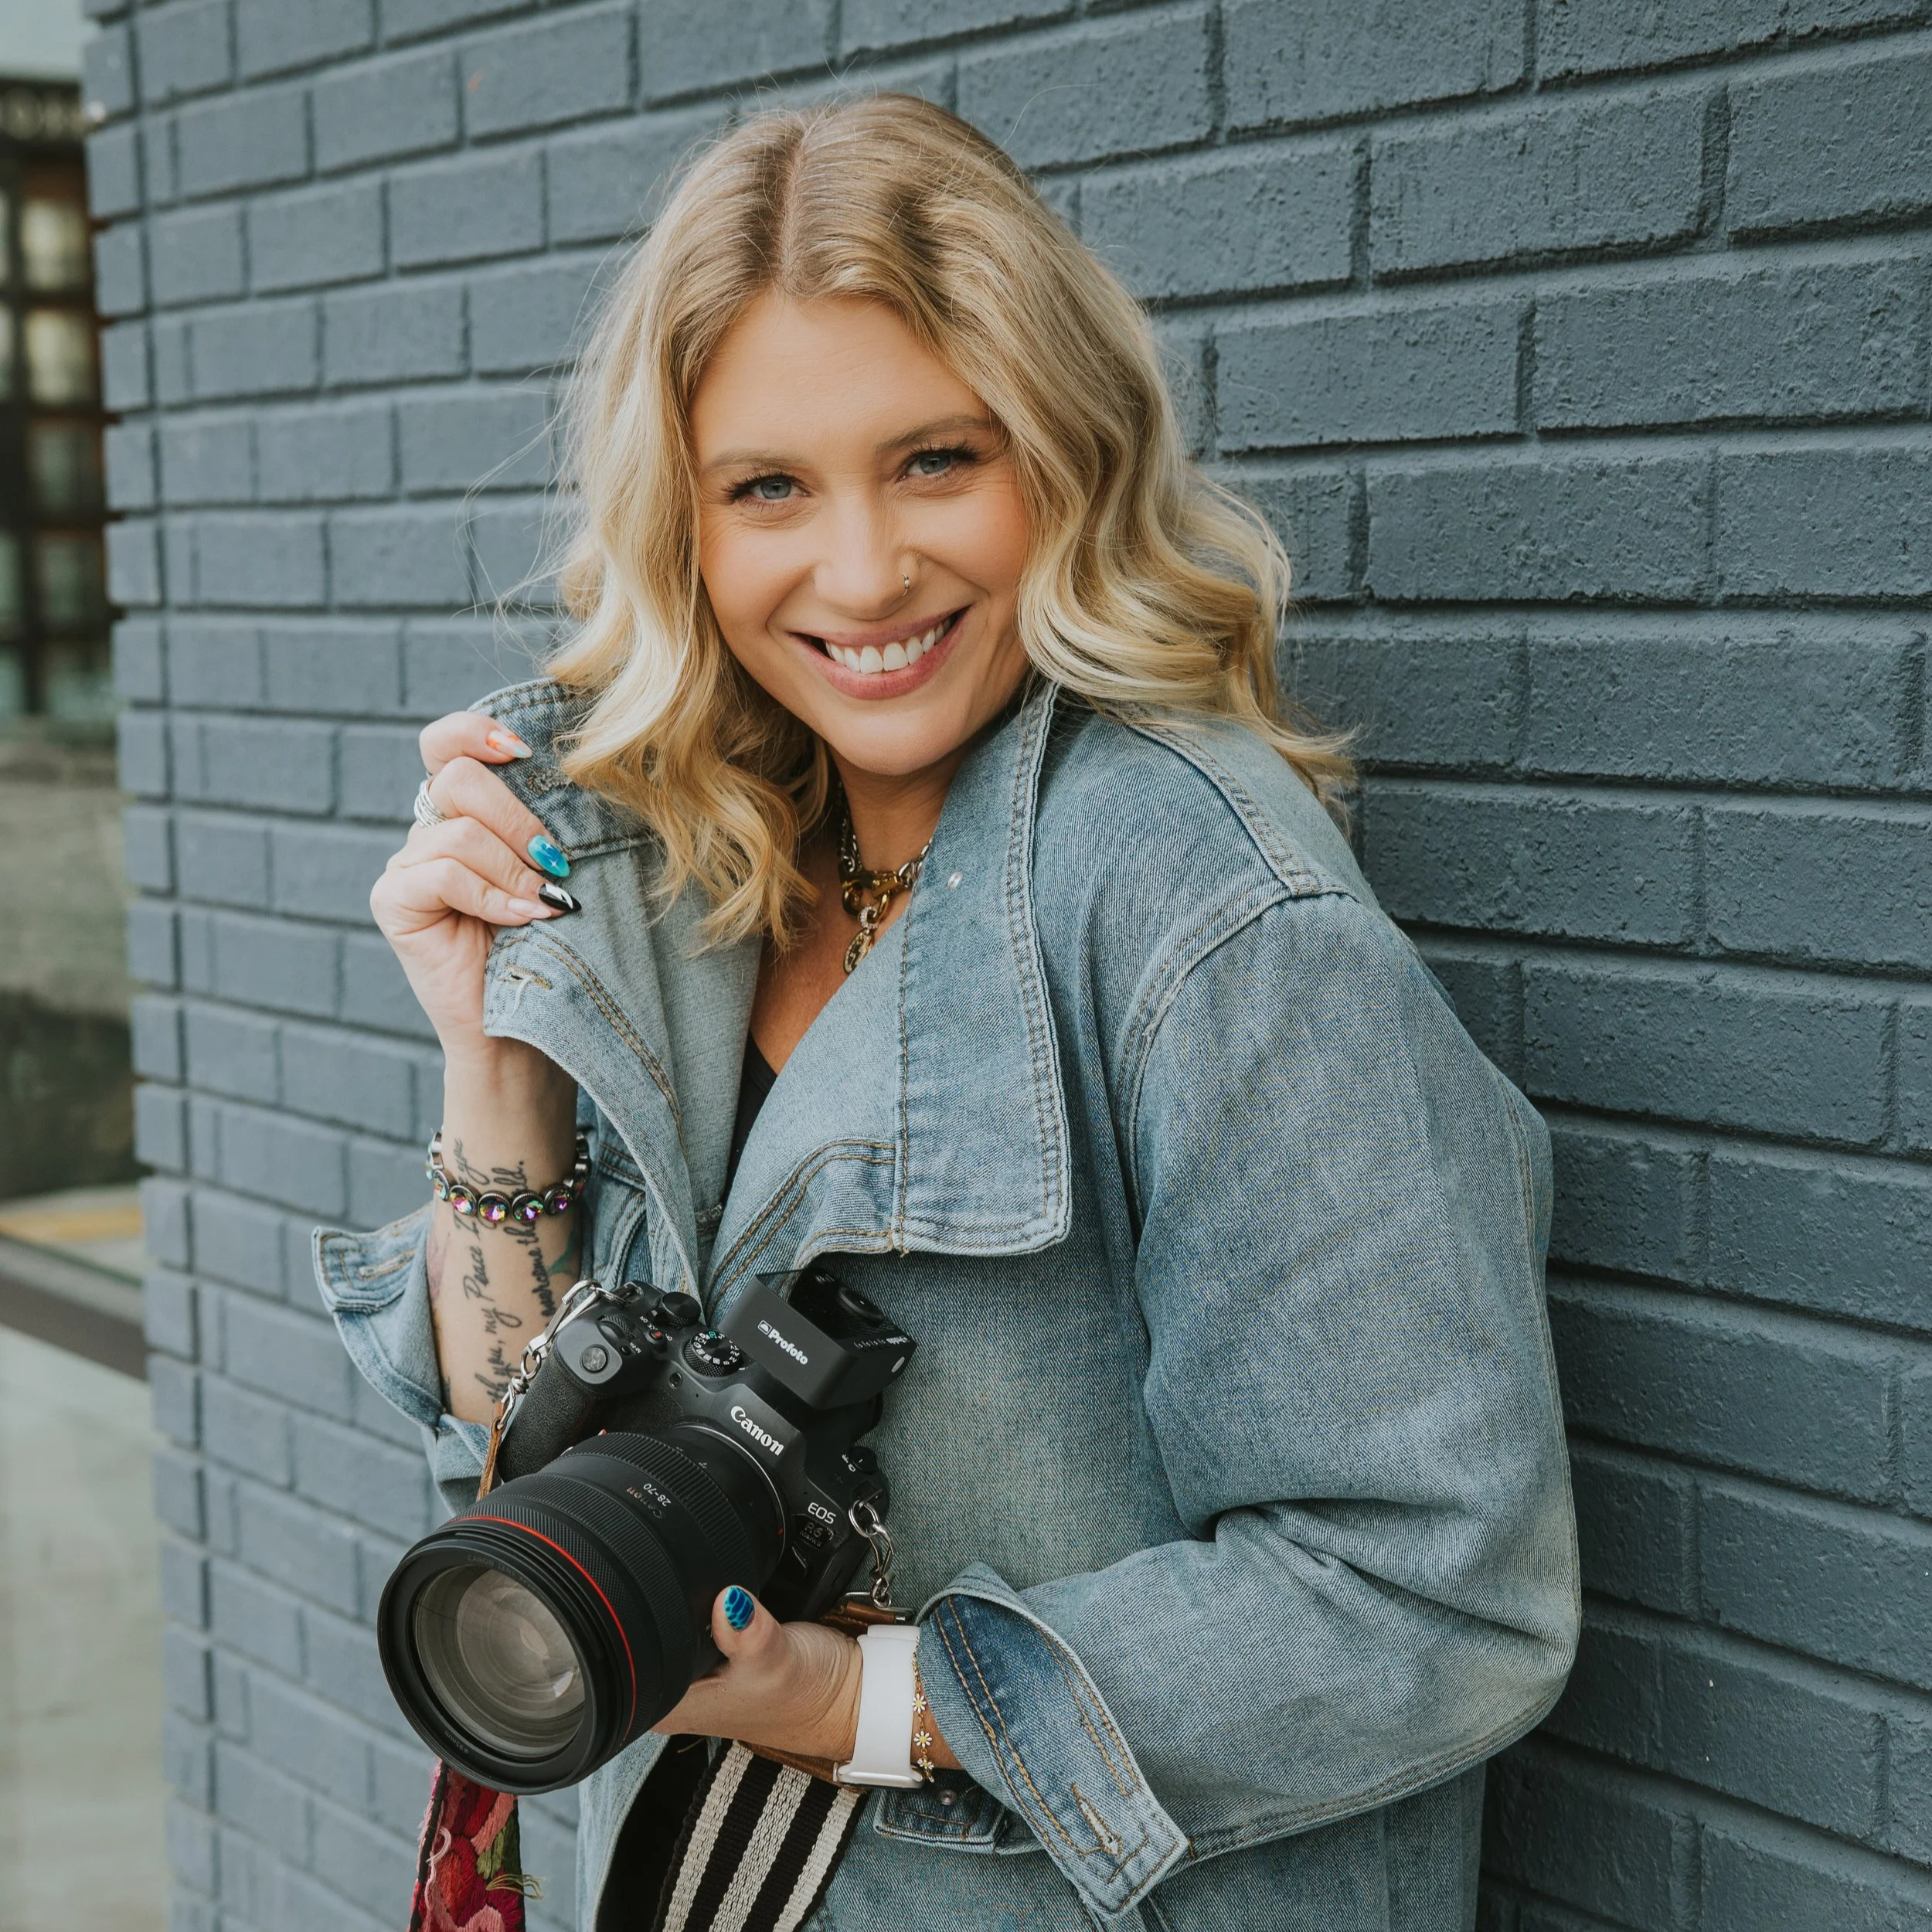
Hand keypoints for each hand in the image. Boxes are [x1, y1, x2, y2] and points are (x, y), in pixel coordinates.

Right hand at [369, 712, 571, 1058]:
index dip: (476, 733)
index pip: (447, 743)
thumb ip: (545, 827)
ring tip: (544, 906)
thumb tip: (574, 785)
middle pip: (458, 778)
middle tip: (555, 863)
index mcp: (465, 813)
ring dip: (514, 870)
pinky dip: (490, 896)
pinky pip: (442, 873)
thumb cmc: (551, 945)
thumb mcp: (554, 873)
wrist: (523, 1025)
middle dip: (517, 818)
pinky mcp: (393, 901)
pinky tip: (519, 921)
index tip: (523, 752)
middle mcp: (428, 831)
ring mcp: (406, 866)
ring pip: (459, 832)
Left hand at [654, 1588, 862, 1763]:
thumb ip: (748, 1632)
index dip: (652, 1616)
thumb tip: (727, 1600)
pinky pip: (703, 1620)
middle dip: (680, 1605)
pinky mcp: (719, 1655)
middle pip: (653, 1630)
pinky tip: (736, 1608)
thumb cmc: (808, 1693)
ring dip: (700, 1606)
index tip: (686, 1599)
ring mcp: (697, 1675)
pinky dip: (717, 1607)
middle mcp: (677, 1693)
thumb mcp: (776, 1659)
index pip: (631, 1651)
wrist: (845, 1695)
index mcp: (672, 1706)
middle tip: (720, 1602)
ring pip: (679, 1622)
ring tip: (732, 1608)